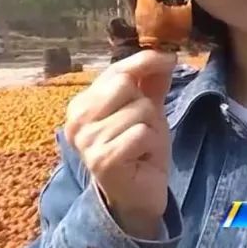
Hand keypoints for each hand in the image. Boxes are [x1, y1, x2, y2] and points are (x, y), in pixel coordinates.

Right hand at [63, 50, 177, 238]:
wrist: (138, 195)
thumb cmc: (139, 150)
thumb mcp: (147, 111)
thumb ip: (151, 82)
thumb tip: (165, 52)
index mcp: (82, 104)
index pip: (115, 71)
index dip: (144, 62)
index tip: (168, 57)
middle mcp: (77, 120)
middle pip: (125, 86)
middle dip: (146, 105)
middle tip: (144, 128)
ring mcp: (87, 141)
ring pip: (139, 111)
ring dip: (152, 129)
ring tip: (142, 147)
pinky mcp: (103, 160)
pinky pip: (141, 133)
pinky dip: (151, 145)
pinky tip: (142, 158)